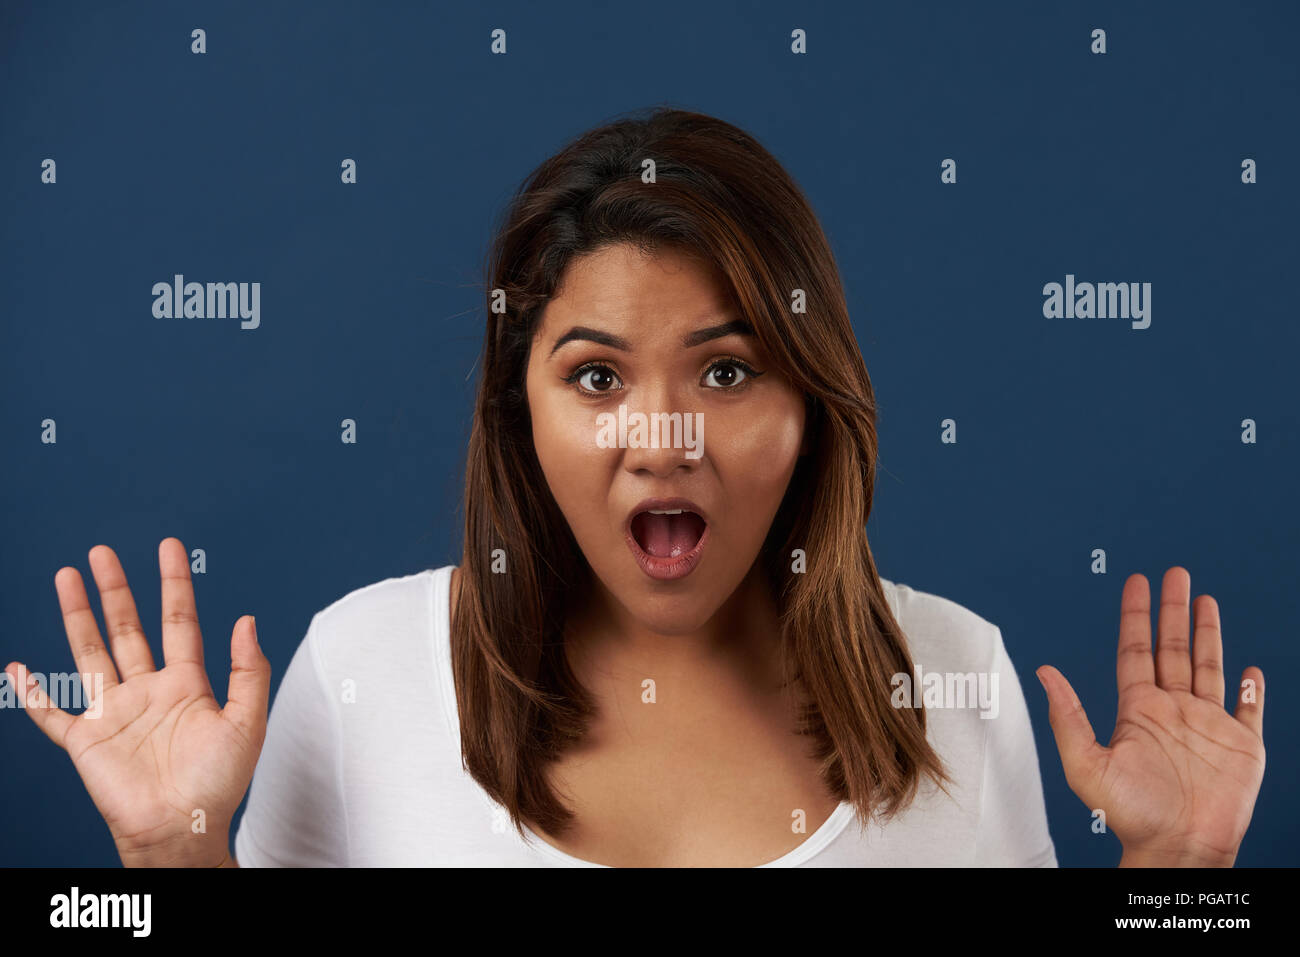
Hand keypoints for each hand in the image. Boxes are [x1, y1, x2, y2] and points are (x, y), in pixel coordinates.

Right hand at [4, 538, 269, 866]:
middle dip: (116, 589)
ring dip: (77, 616)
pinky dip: (32, 693)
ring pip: (89, 653)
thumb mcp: (247, 721)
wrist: (183, 831)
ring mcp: (114, 713)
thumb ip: (249, 671)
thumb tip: (247, 620)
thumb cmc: (219, 783)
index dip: (174, 584)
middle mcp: (147, 691)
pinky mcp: (87, 741)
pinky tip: (17, 668)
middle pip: (127, 628)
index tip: (169, 547)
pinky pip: (52, 713)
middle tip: (102, 553)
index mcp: (187, 684)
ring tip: (67, 577)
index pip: (179, 621)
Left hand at [1036, 567, 1264, 866]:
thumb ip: (1067, 717)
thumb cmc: (1132, 816)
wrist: (1178, 849)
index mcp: (1138, 710)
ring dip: (1209, 633)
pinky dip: (1252, 689)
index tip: (1137, 582)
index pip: (1136, 649)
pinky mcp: (1242, 745)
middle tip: (1176, 574)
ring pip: (1210, 666)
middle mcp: (1173, 710)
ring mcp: (1208, 725)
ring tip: (1205, 600)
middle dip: (1174, 609)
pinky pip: (1249, 710)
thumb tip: (1044, 671)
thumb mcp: (1087, 764)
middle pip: (1174, 647)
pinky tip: (1251, 670)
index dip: (1137, 615)